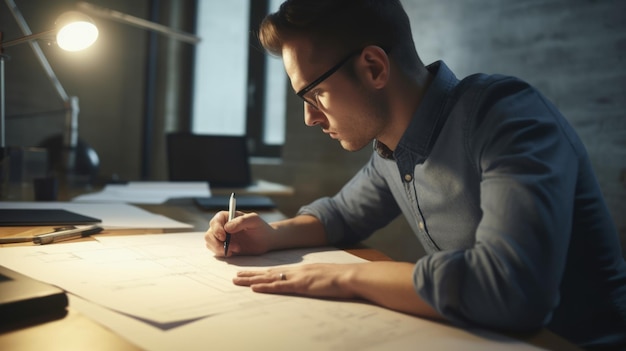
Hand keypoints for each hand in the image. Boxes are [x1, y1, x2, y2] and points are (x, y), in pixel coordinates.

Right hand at [204, 211, 275, 256]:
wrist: (265, 240)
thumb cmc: (260, 227)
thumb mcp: (254, 221)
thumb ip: (241, 221)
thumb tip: (227, 227)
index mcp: (227, 217)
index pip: (215, 221)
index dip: (216, 229)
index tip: (223, 237)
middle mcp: (221, 226)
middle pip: (209, 234)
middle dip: (216, 243)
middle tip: (228, 248)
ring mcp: (221, 238)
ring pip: (210, 243)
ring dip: (219, 249)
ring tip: (235, 250)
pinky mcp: (223, 247)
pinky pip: (215, 251)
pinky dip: (222, 253)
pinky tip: (233, 252)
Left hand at [233, 263, 358, 298]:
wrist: (349, 276)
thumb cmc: (340, 278)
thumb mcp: (322, 276)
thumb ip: (312, 278)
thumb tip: (307, 282)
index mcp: (300, 270)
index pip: (276, 270)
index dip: (261, 272)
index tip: (249, 273)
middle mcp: (296, 271)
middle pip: (268, 272)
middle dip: (251, 274)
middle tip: (235, 276)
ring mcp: (297, 277)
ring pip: (269, 278)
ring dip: (252, 279)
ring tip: (237, 280)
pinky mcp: (301, 285)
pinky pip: (280, 286)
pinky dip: (265, 287)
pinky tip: (255, 287)